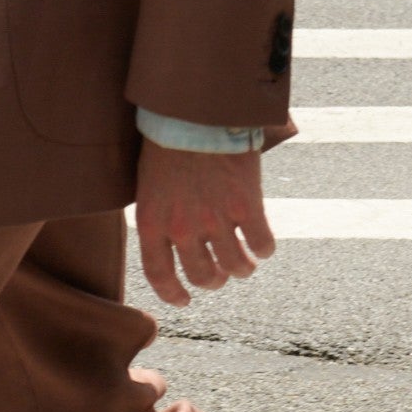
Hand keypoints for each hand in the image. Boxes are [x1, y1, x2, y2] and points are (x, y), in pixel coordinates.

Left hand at [134, 136, 275, 307]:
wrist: (195, 110)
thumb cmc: (167, 140)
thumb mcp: (148, 184)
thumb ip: (157, 215)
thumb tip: (168, 239)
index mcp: (151, 223)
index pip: (160, 275)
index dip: (173, 294)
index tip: (185, 301)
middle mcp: (182, 229)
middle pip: (201, 275)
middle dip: (213, 281)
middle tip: (220, 277)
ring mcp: (216, 220)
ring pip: (234, 266)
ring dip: (241, 270)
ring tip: (245, 265)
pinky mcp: (246, 206)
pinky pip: (261, 243)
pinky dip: (264, 249)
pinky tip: (263, 247)